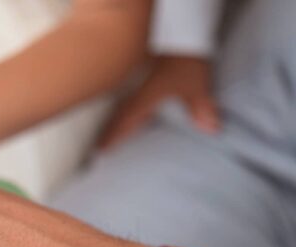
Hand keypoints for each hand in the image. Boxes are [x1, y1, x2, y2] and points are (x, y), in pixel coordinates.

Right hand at [99, 55, 219, 148]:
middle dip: (110, 131)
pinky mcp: (151, 81)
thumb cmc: (185, 59)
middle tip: (99, 145)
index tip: (101, 148)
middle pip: (121, 116)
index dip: (113, 135)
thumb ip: (201, 108)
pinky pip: (134, 101)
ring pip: (125, 109)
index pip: (125, 121)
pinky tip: (132, 116)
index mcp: (146, 98)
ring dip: (116, 122)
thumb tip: (210, 128)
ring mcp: (144, 86)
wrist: (183, 35)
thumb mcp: (195, 85)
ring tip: (109, 134)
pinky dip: (128, 112)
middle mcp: (141, 93)